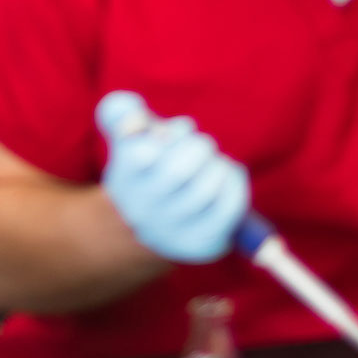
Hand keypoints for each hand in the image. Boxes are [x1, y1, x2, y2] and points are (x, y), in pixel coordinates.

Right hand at [95, 90, 248, 263]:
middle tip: (205, 144)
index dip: (175, 132)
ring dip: (219, 165)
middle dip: (200, 147)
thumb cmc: (148, 166)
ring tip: (217, 162)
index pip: (142, 153)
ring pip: (204, 191)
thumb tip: (131, 114)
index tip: (184, 128)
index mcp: (123, 179)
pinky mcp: (199, 245)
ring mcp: (170, 232)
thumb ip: (121, 112)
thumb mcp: (130, 136)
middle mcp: (142, 210)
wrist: (151, 224)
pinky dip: (235, 184)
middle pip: (177, 172)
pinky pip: (228, 210)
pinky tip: (230, 176)